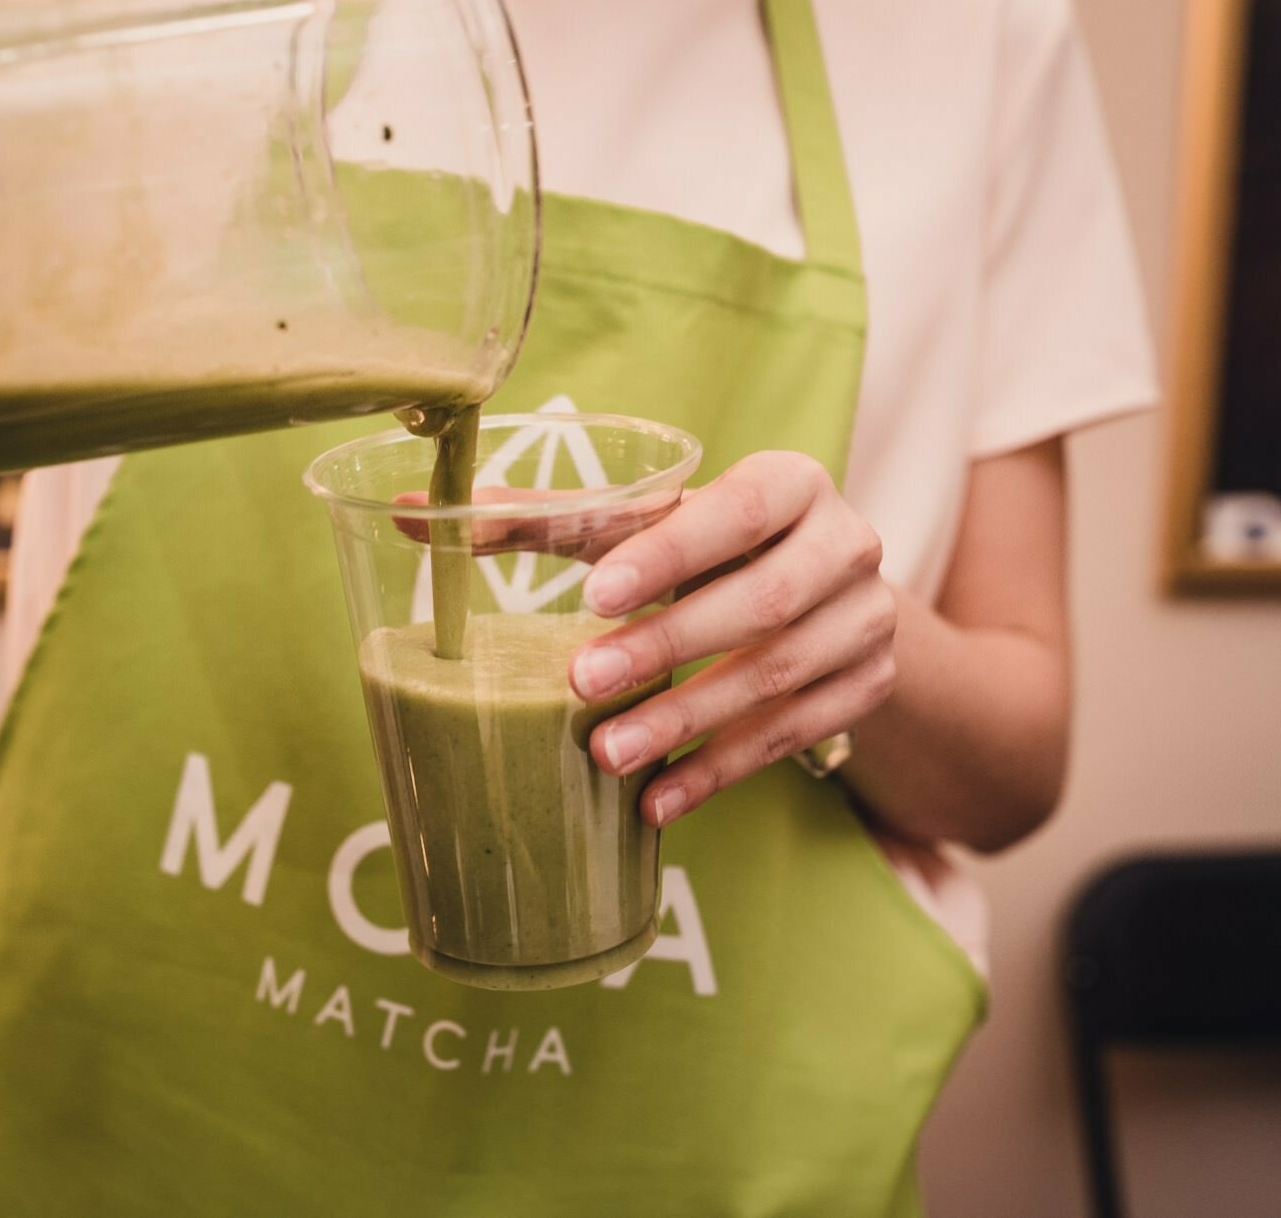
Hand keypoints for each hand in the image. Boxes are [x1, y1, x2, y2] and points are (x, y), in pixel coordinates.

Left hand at [569, 452, 897, 826]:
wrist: (820, 593)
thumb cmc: (709, 544)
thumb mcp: (649, 522)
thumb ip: (545, 519)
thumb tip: (413, 515)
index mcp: (794, 482)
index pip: (737, 511)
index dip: (669, 553)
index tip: (594, 595)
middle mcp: (847, 544)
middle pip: (764, 600)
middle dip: (669, 645)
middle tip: (584, 681)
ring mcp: (866, 621)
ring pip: (779, 676)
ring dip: (687, 720)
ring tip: (608, 752)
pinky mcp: (867, 687)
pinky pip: (792, 737)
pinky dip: (719, 771)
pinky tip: (657, 799)